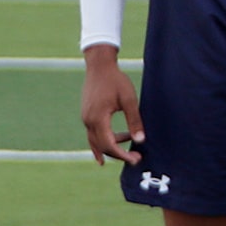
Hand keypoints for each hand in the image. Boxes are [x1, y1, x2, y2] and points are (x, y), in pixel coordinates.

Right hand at [81, 46, 143, 164]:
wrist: (99, 66)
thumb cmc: (116, 80)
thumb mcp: (129, 99)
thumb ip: (134, 120)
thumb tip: (140, 140)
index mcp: (98, 118)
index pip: (110, 145)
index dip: (123, 155)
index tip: (136, 159)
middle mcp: (88, 121)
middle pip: (102, 147)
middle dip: (119, 154)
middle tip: (137, 157)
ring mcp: (85, 118)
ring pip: (97, 142)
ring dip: (112, 148)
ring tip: (130, 147)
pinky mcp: (87, 115)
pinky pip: (93, 136)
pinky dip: (101, 144)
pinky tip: (104, 155)